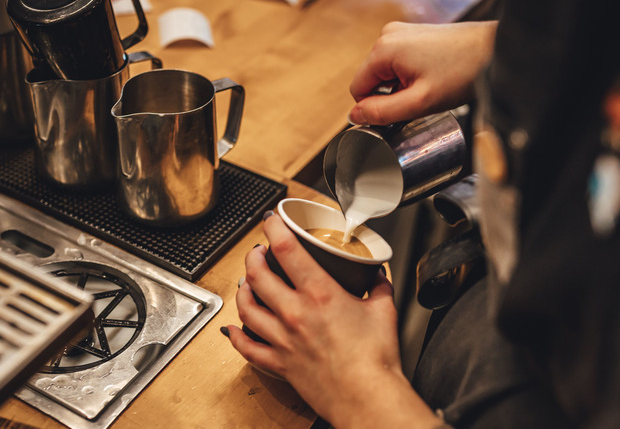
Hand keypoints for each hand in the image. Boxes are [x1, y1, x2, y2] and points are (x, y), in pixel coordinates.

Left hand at [224, 213, 440, 427]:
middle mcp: (295, 314)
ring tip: (246, 282)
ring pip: (246, 308)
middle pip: (258, 275)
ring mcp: (283, 340)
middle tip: (257, 251)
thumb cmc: (375, 360)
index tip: (271, 219)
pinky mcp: (279, 364)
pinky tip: (235, 328)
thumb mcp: (384, 311)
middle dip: (253, 257)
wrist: (367, 398)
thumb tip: (378, 275)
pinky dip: (237, 335)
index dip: (274, 227)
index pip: (286, 249)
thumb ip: (379, 287)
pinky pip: (248, 347)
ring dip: (242, 290)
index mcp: (320, 295)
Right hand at [349, 21, 496, 124]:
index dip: (374, 108)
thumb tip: (355, 115)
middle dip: (390, 96)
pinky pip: (399, 63)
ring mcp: (401, 32)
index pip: (357, 89)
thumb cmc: (463, 72)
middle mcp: (388, 35)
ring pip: (386, 73)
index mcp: (384, 49)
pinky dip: (410, 76)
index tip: (399, 113)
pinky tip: (431, 79)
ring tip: (429, 89)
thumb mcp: (419, 102)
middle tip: (419, 101)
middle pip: (372, 79)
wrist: (493, 51)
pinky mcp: (414, 35)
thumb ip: (382, 112)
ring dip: (401, 87)